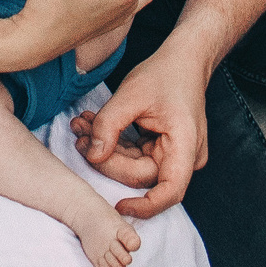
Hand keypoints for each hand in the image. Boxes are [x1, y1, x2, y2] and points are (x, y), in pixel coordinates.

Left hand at [76, 41, 209, 217]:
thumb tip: (93, 155)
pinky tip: (92, 125)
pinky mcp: (162, 148)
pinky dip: (114, 142)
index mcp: (185, 146)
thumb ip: (109, 125)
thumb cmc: (165, 74)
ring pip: (133, 166)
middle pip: (140, 176)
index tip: (118, 206)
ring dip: (105, 149)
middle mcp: (184, 157)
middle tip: (80, 137)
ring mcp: (174, 154)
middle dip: (107, 159)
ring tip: (81, 126)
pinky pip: (135, 154)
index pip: (170, 191)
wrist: (184, 60)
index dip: (145, 206)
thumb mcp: (131, 94)